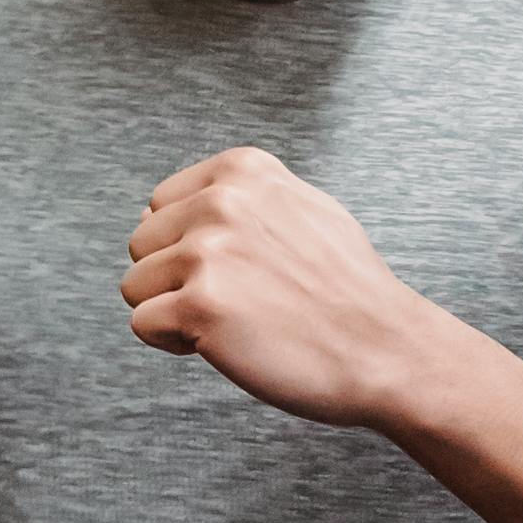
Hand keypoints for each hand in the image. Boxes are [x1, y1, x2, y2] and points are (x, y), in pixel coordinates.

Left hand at [122, 149, 443, 425]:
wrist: (386, 350)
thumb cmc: (349, 292)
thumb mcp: (304, 209)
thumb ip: (240, 200)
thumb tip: (154, 208)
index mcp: (243, 171)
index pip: (159, 204)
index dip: (186, 247)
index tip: (237, 271)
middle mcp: (221, 202)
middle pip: (141, 244)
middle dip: (175, 279)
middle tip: (238, 304)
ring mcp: (209, 253)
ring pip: (135, 286)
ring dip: (174, 313)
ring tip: (233, 324)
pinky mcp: (201, 306)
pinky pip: (144, 325)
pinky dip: (175, 344)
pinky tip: (226, 346)